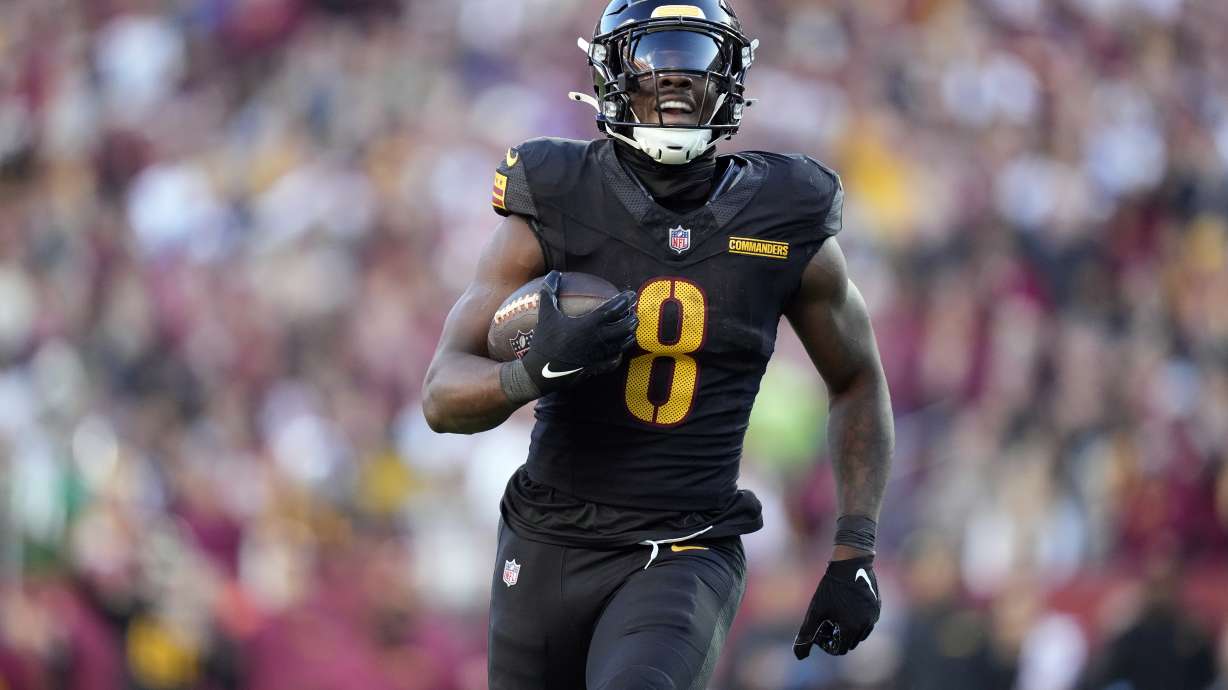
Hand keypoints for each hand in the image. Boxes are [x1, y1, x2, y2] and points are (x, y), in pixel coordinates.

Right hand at [520, 271, 637, 393]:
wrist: (540, 371)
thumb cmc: (544, 340)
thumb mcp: (545, 314)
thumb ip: (550, 291)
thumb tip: (554, 272)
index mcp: (588, 324)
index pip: (614, 309)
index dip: (625, 300)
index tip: (630, 294)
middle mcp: (598, 339)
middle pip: (625, 327)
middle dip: (632, 318)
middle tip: (633, 311)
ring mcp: (600, 355)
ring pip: (624, 343)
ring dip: (629, 333)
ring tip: (630, 327)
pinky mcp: (597, 368)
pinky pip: (616, 360)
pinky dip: (621, 352)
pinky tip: (620, 348)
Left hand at [793, 556, 879, 657]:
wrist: (850, 563)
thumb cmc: (830, 587)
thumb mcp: (815, 611)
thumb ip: (806, 634)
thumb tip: (799, 656)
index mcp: (851, 629)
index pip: (840, 649)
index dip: (828, 644)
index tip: (821, 632)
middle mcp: (866, 625)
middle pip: (850, 643)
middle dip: (839, 637)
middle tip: (828, 623)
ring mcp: (874, 616)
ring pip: (860, 633)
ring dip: (849, 630)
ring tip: (836, 615)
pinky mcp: (877, 607)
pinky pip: (867, 621)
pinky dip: (858, 620)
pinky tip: (846, 607)